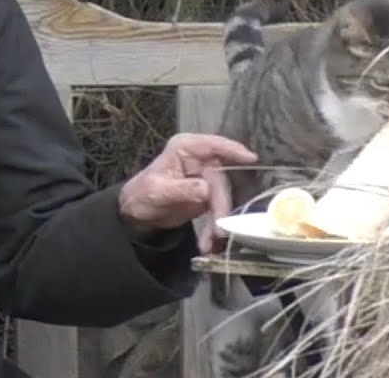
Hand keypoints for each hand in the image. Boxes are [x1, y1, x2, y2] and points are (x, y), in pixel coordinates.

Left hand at [117, 132, 255, 254]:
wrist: (138, 215)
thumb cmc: (142, 194)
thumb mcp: (159, 191)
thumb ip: (183, 189)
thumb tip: (207, 189)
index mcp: (185, 148)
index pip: (213, 145)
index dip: (233, 150)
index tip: (250, 159)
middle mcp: (200, 159)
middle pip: (221, 179)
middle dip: (221, 205)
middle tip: (220, 228)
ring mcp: (206, 177)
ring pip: (222, 196)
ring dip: (219, 219)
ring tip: (213, 240)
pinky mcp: (209, 195)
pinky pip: (218, 209)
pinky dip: (215, 225)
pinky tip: (209, 241)